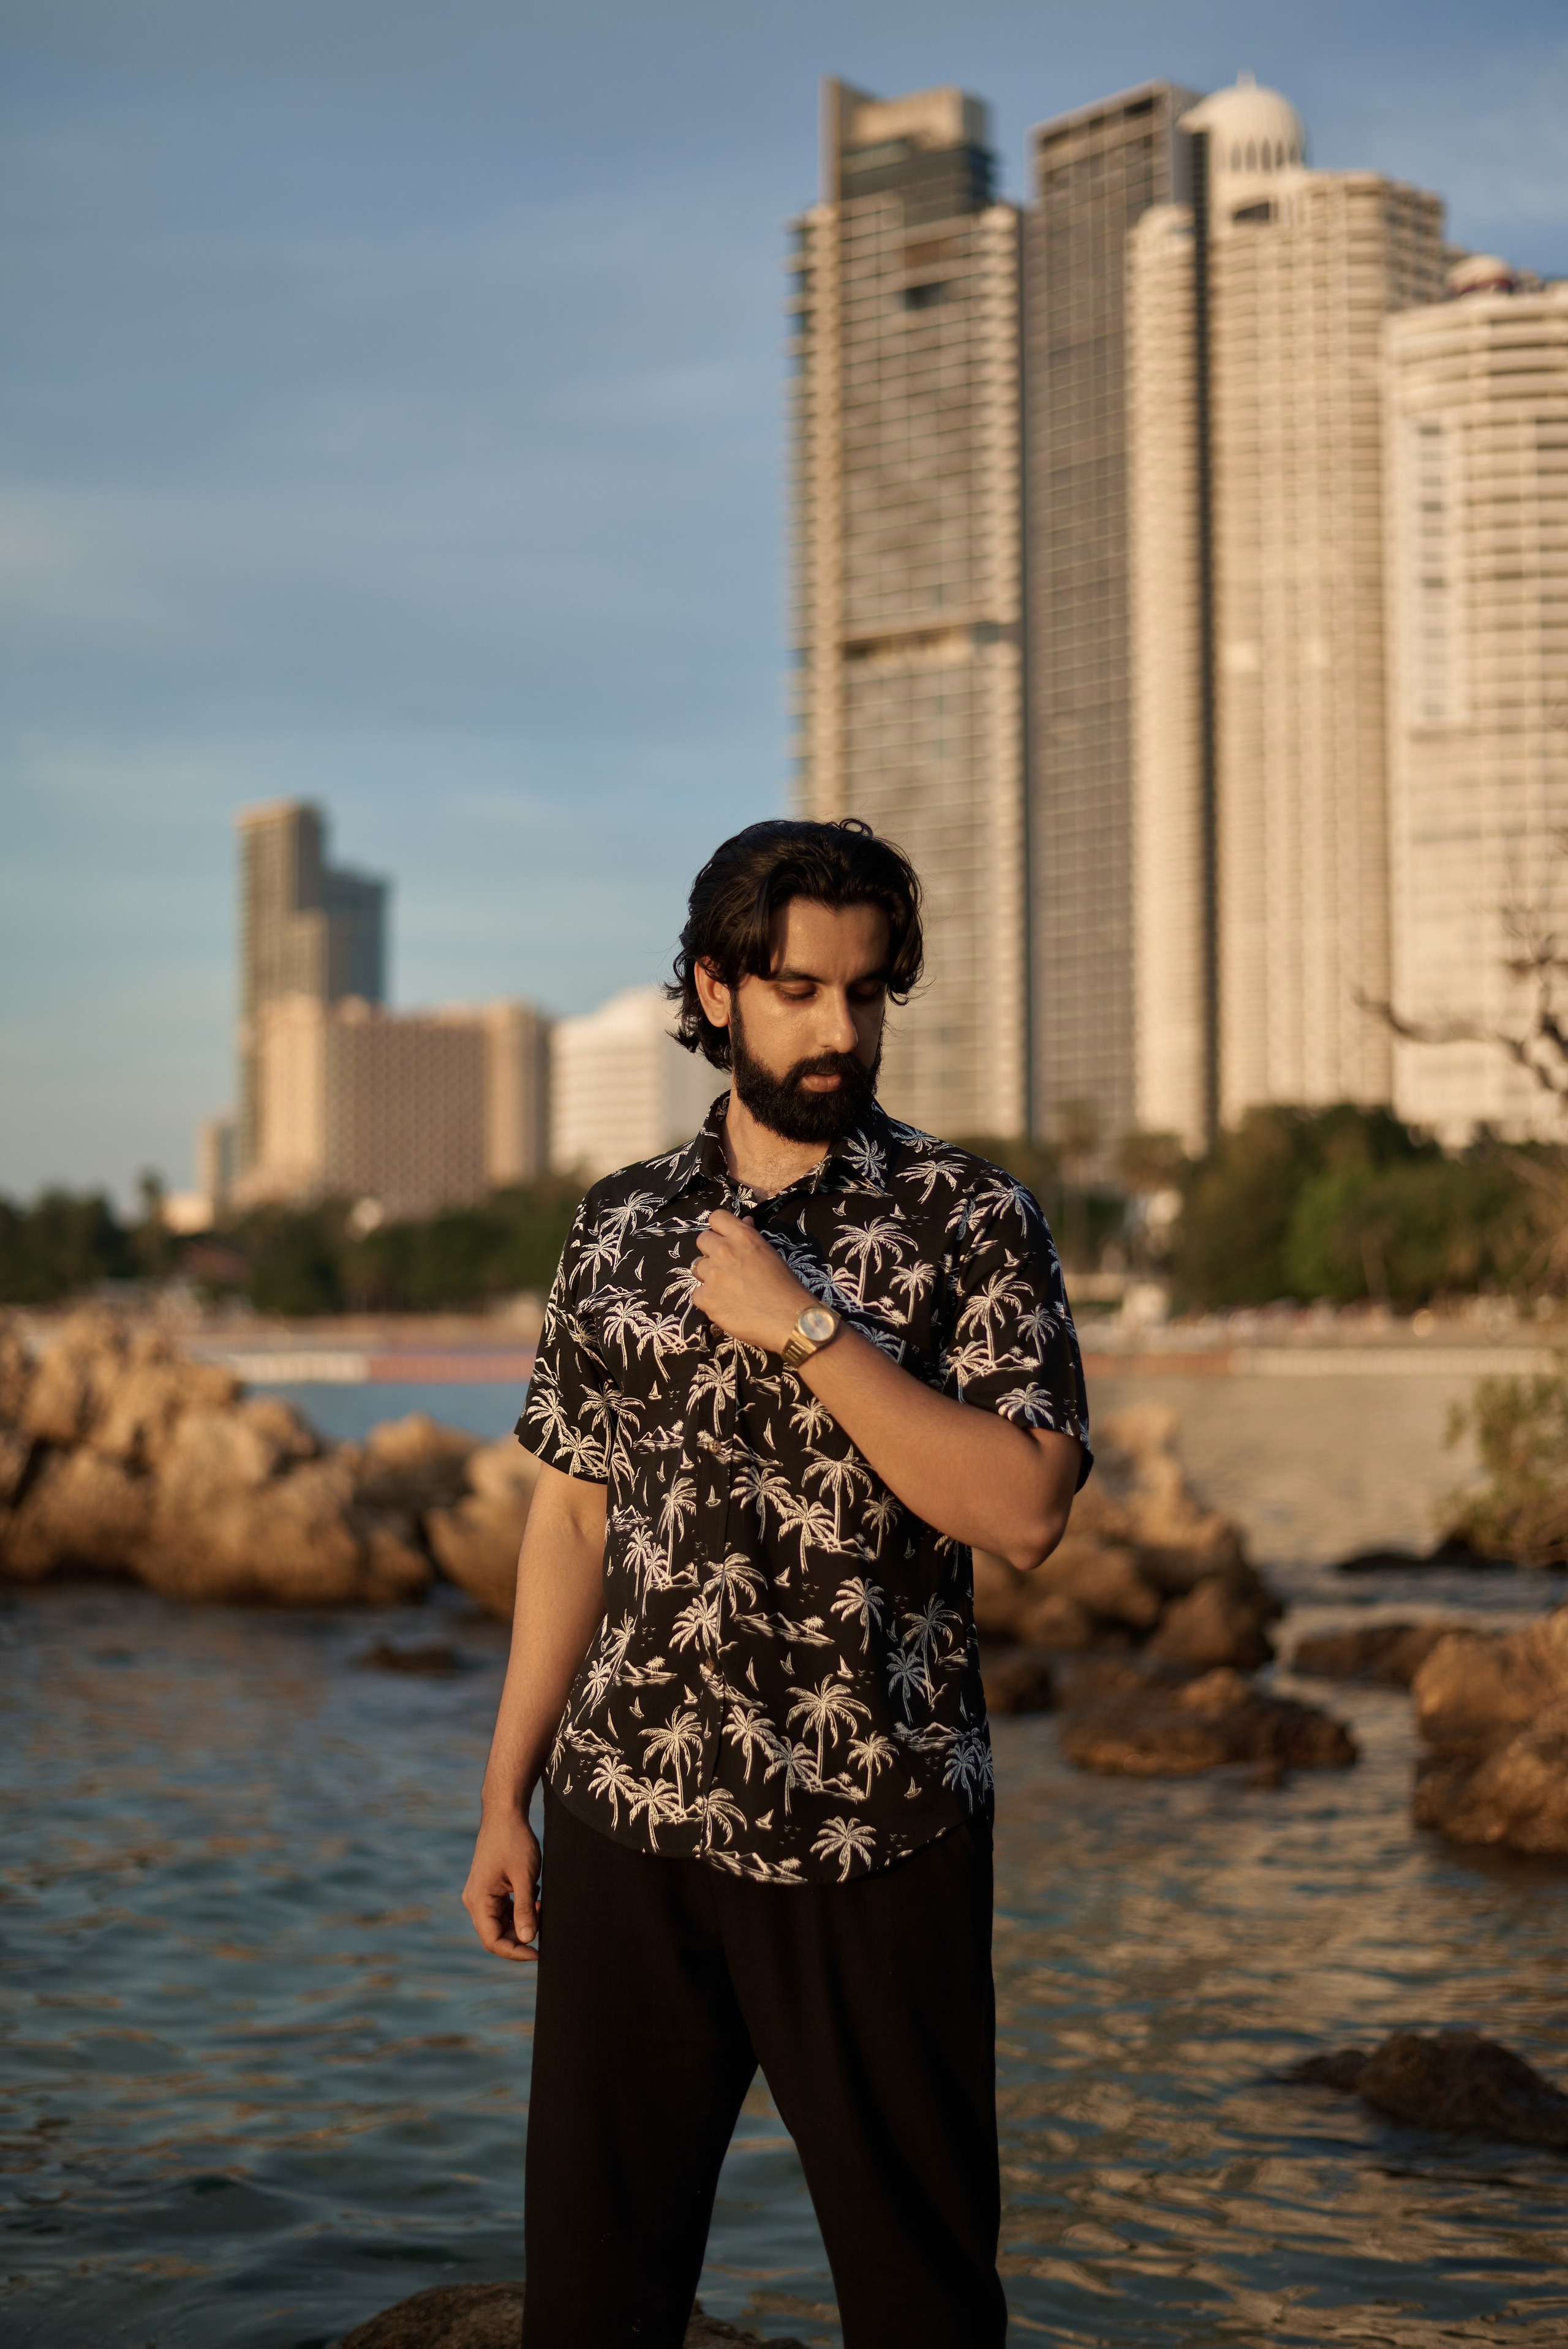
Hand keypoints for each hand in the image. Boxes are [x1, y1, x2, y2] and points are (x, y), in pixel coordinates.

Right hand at [462, 1806, 540, 1961]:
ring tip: (541, 1905)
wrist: (505, 1813)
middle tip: (544, 1923)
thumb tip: (528, 1939)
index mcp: (478, 1900)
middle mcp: (474, 1900)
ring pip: (500, 1922)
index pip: (492, 1940)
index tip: (538, 1952)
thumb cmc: (514, 1841)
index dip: (515, 1951)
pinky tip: (534, 1895)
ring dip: (522, 1920)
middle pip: (495, 1934)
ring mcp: (480, 1893)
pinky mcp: (488, 1887)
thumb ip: (525, 1909)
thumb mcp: (525, 1877)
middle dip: (521, 1935)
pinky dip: (519, 1908)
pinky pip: (502, 1909)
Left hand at [691, 1209, 811, 1354]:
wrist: (788, 1318)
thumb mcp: (770, 1253)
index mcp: (743, 1236)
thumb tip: (745, 1222)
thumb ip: (751, 1237)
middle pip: (702, 1240)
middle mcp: (724, 1251)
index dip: (719, 1228)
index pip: (717, 1217)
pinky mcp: (706, 1298)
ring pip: (697, 1267)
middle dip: (711, 1250)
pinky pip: (697, 1293)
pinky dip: (708, 1299)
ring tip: (726, 1288)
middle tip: (725, 1265)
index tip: (724, 1238)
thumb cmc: (785, 1286)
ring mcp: (712, 1275)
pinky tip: (724, 1305)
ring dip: (708, 1275)